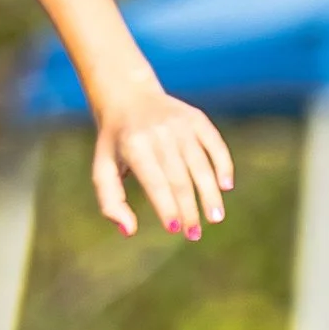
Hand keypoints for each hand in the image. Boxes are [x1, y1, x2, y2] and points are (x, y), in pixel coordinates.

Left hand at [91, 84, 232, 239]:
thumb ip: (111, 201)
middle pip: (180, 178)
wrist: (128, 94)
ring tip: (215, 218)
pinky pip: (215, 143)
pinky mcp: (196, 118)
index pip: (155, 183)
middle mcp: (158, 133)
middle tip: (194, 234)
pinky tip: (226, 186)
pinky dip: (223, 164)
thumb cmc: (115, 142)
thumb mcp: (103, 167)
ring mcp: (180, 124)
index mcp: (133, 145)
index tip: (175, 230)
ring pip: (200, 164)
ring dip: (210, 194)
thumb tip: (129, 231)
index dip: (167, 207)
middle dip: (189, 209)